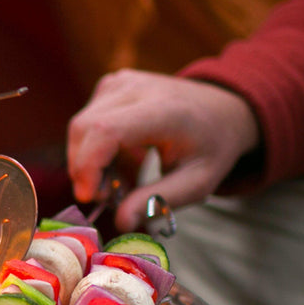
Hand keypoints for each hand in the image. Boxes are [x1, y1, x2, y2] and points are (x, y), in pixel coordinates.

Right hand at [66, 69, 260, 230]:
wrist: (223, 109)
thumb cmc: (211, 147)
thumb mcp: (197, 182)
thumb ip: (157, 200)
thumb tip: (121, 222)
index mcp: (164, 110)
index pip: (105, 130)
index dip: (88, 165)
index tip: (90, 196)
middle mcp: (137, 88)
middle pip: (84, 128)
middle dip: (85, 169)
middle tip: (109, 195)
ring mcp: (121, 82)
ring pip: (80, 127)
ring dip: (90, 162)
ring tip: (122, 179)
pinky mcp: (111, 85)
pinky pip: (86, 122)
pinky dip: (95, 149)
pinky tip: (121, 160)